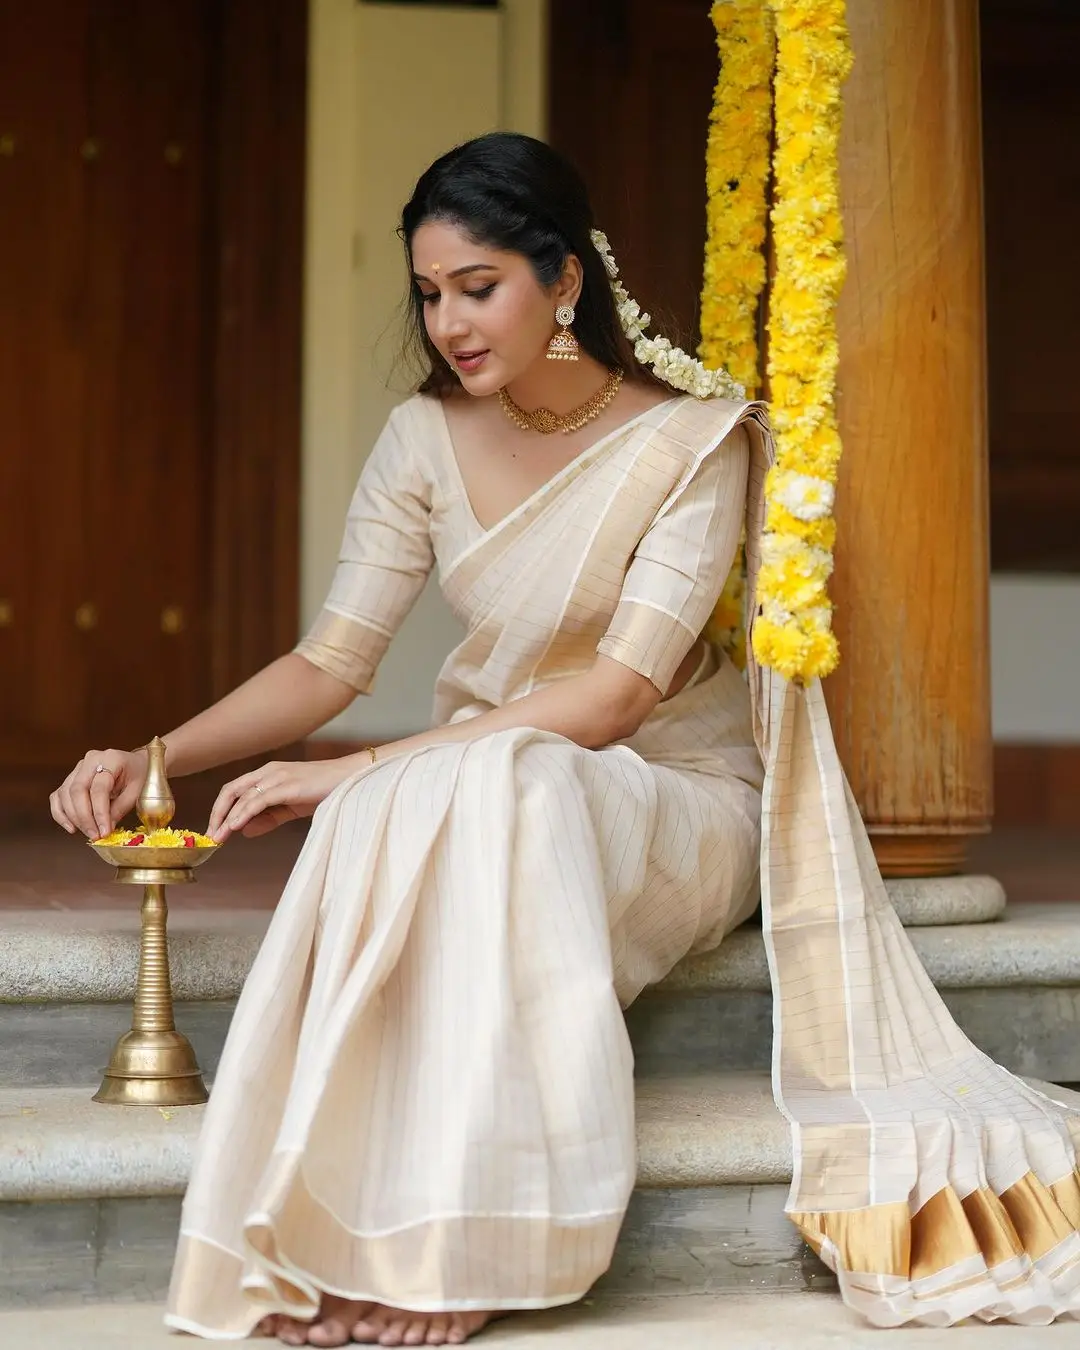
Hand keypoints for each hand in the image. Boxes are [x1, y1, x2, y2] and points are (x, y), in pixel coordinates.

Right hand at [51, 747, 147, 839]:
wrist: (136, 764)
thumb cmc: (139, 775)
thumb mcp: (137, 791)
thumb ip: (120, 808)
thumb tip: (104, 829)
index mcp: (111, 758)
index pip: (99, 788)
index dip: (100, 812)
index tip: (104, 832)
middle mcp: (90, 760)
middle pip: (77, 790)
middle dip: (84, 817)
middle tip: (94, 835)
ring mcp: (78, 768)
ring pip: (65, 794)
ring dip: (73, 818)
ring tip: (88, 833)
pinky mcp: (70, 778)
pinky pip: (58, 796)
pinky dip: (60, 813)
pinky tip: (71, 827)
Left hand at [208, 759, 357, 842]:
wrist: (351, 780)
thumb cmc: (324, 791)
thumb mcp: (290, 808)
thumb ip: (268, 818)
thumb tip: (244, 831)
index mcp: (268, 773)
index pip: (235, 789)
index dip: (221, 809)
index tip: (214, 830)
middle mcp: (269, 771)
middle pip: (231, 790)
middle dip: (217, 813)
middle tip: (210, 835)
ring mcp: (278, 776)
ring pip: (243, 796)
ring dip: (227, 818)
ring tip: (218, 837)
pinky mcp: (288, 785)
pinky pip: (259, 800)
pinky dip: (244, 813)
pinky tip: (235, 826)